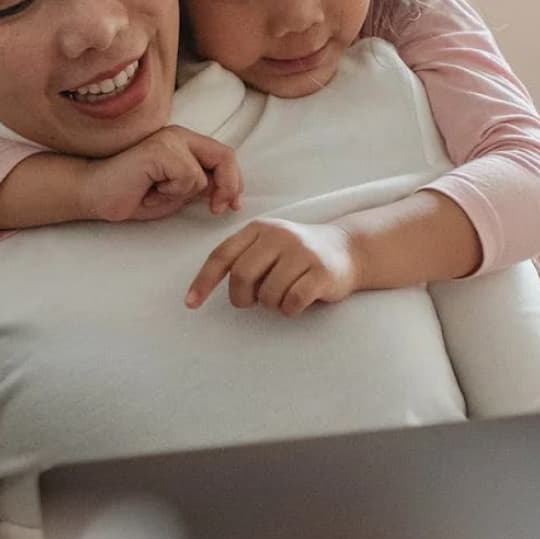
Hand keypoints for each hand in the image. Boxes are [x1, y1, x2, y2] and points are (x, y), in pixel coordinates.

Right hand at [76, 128, 241, 222]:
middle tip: (218, 209)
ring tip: (156, 194)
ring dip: (181, 195)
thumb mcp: (175, 193)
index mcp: (184, 143)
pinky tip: (149, 191)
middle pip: (225, 157)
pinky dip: (170, 193)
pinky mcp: (161, 149)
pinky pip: (187, 177)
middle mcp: (179, 135)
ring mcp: (169, 139)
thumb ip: (199, 186)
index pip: (224, 156)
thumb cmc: (131, 194)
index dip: (234, 181)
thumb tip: (228, 191)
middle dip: (228, 187)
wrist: (94, 193)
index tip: (231, 205)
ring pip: (202, 175)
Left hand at [186, 218, 358, 315]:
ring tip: (283, 295)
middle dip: (241, 297)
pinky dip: (289, 310)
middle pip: (241, 276)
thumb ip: (242, 258)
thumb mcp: (268, 246)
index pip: (222, 255)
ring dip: (271, 304)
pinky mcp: (321, 271)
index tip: (191, 304)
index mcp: (259, 228)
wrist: (348, 249)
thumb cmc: (297, 254)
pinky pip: (291, 302)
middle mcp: (279, 235)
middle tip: (251, 302)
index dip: (203, 281)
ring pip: (268, 293)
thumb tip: (207, 289)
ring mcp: (302, 252)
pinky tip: (297, 302)